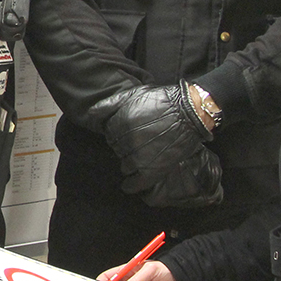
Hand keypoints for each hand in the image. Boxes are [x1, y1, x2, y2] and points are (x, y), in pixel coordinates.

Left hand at [100, 84, 222, 208]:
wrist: (190, 112)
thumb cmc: (162, 101)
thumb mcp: (134, 95)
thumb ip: (109, 104)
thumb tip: (91, 114)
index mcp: (121, 123)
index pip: (110, 134)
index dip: (118, 134)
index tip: (128, 133)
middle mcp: (127, 141)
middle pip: (117, 150)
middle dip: (125, 147)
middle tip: (139, 142)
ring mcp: (139, 157)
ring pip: (124, 166)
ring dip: (130, 163)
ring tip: (143, 155)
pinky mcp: (152, 170)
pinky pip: (134, 184)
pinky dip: (131, 185)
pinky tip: (130, 183)